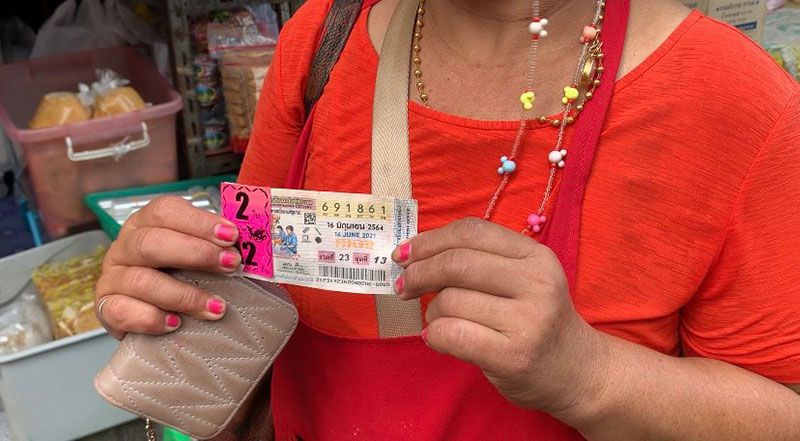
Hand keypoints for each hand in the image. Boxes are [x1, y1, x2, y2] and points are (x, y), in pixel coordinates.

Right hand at [95, 196, 241, 339]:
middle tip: (230, 266)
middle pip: (152, 242)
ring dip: (184, 294)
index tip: (232, 235)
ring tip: (217, 308)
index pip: (166, 211)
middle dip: (195, 254)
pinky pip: (122, 311)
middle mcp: (125, 246)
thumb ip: (220, 247)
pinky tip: (176, 324)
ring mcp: (112, 278)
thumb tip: (258, 245)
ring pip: (141, 281)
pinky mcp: (106, 309)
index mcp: (147, 223)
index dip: (200, 222)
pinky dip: (151, 318)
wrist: (151, 318)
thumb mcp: (199, 257)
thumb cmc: (182, 278)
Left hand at [392, 218, 606, 415]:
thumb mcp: (522, 279)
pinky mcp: (514, 356)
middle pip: (457, 263)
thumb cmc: (535, 321)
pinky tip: (438, 338)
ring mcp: (528, 320)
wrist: (577, 371)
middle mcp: (537, 282)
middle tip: (403, 285)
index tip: (405, 253)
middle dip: (419, 272)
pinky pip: (452, 335)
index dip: (430, 240)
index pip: (472, 232)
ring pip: (450, 301)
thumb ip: (480, 261)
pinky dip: (434, 335)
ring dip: (431, 311)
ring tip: (440, 321)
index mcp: (535, 255)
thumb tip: (413, 254)